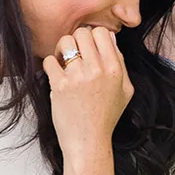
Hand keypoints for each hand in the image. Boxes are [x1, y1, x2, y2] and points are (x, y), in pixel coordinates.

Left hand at [43, 26, 133, 158]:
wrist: (89, 141)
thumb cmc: (105, 117)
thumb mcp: (125, 90)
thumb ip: (120, 63)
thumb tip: (110, 37)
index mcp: (115, 69)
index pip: (101, 32)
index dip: (93, 36)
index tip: (88, 48)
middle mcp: (98, 70)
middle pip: (82, 33)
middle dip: (76, 41)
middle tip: (74, 54)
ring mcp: (78, 77)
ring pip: (65, 42)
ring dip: (62, 50)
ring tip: (63, 62)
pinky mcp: (60, 85)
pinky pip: (49, 60)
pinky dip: (50, 66)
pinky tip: (56, 76)